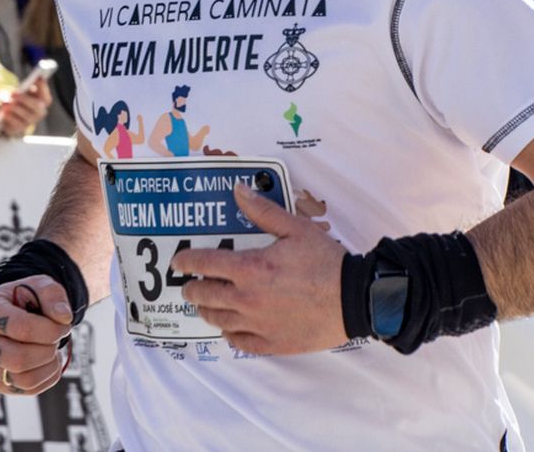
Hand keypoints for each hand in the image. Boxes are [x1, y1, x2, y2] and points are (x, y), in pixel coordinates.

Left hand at [0, 74, 53, 137]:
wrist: (9, 117)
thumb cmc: (19, 100)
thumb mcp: (25, 91)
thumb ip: (31, 85)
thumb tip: (38, 77)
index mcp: (43, 102)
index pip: (47, 96)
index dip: (43, 87)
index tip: (38, 78)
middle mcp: (40, 113)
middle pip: (37, 106)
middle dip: (24, 99)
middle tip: (13, 94)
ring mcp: (30, 122)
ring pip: (25, 115)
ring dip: (14, 108)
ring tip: (4, 103)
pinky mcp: (20, 129)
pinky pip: (16, 124)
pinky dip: (9, 117)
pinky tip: (4, 113)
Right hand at [0, 277, 73, 396]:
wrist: (9, 316)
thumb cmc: (25, 299)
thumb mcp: (39, 285)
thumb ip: (53, 296)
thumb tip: (64, 317)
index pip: (21, 327)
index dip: (51, 329)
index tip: (63, 324)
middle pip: (19, 359)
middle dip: (49, 349)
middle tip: (57, 339)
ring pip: (24, 379)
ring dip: (50, 365)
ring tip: (54, 351)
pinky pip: (27, 389)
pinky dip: (47, 377)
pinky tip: (48, 361)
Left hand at [173, 183, 346, 355]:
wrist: (354, 299)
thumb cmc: (326, 262)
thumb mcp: (295, 228)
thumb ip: (262, 211)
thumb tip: (238, 190)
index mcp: (250, 269)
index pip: (204, 264)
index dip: (186, 261)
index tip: (179, 262)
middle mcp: (247, 299)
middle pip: (204, 296)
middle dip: (191, 288)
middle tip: (190, 285)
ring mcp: (257, 324)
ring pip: (217, 320)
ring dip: (207, 310)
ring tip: (206, 305)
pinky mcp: (271, 343)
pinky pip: (239, 342)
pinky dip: (230, 333)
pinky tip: (231, 327)